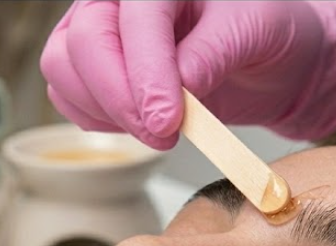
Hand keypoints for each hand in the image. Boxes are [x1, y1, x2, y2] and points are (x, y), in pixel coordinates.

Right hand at [40, 1, 335, 149]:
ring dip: (106, 112)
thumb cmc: (267, 30)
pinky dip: (99, 119)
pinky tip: (141, 123)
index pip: (137, 20)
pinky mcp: (90, 67)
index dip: (146, 74)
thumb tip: (180, 86)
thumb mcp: (257, 31)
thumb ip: (214, 53)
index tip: (166, 121)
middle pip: (85, 43)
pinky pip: (68, 96)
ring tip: (160, 131)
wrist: (271, 60)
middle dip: (120, 99)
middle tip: (164, 135)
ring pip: (64, 70)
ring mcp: (98, 28)